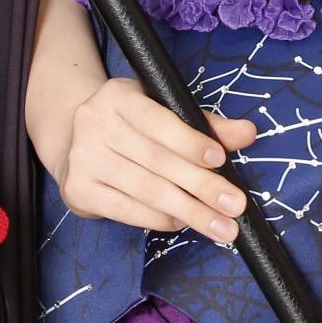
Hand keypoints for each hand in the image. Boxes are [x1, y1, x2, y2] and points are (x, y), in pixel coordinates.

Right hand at [55, 77, 255, 246]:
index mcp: (119, 96)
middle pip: (156, 161)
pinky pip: (125, 210)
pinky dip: (158, 219)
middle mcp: (94, 123)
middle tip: (234, 207)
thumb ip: (206, 124)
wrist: (73, 141)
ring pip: (144, 189)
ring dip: (188, 211)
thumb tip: (248, 133)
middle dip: (201, 186)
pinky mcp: (77, 190)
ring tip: (219, 225)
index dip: (189, 141)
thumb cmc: (132, 126)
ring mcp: (83, 158)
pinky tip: (181, 222)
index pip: (157, 120)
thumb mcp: (164, 112)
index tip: (220, 160)